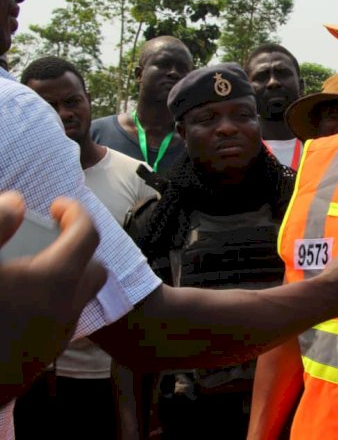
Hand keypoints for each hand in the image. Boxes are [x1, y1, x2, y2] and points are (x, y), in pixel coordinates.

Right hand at [0, 194, 105, 362]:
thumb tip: (18, 202)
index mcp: (54, 281)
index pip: (88, 235)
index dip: (76, 213)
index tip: (57, 206)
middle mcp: (65, 312)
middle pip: (94, 270)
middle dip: (79, 249)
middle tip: (48, 238)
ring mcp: (54, 341)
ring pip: (77, 301)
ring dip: (63, 280)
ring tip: (25, 270)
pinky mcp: (38, 362)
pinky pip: (57, 325)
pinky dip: (48, 306)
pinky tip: (15, 304)